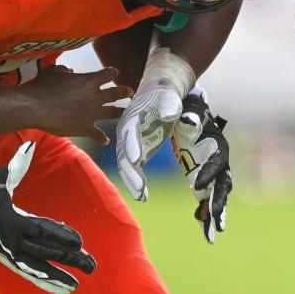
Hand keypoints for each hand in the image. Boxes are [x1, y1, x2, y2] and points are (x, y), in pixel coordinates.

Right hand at [0, 141, 95, 293]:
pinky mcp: (2, 258)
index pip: (41, 231)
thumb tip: (30, 144)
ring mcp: (5, 252)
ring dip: (56, 278)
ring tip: (76, 287)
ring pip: (35, 268)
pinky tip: (57, 288)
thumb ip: (17, 164)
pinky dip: (41, 281)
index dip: (61, 237)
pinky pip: (25, 272)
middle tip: (92, 267)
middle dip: (69, 260)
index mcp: (10, 220)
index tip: (81, 243)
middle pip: (44, 253)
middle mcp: (9, 241)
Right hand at [27, 65, 130, 144]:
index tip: (114, 73)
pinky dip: (102, 138)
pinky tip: (105, 141)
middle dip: (124, 92)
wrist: (36, 108)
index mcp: (89, 81)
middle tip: (129, 92)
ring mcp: (92, 114)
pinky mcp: (86, 128)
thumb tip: (71, 71)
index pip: (108, 74)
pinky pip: (98, 135)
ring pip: (113, 113)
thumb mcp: (54, 71)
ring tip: (125, 112)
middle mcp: (95, 97)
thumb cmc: (43, 87)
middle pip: (116, 93)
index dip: (111, 73)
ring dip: (120, 112)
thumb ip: (65, 70)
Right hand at [116, 78, 184, 201]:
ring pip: (128, 166)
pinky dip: (138, 182)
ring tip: (141, 196)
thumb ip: (168, 106)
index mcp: (131, 118)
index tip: (136, 160)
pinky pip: (135, 170)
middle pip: (125, 154)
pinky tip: (143, 196)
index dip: (132, 146)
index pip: (130, 133)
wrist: (158, 97)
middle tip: (139, 187)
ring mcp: (131, 144)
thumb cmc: (164, 96)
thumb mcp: (168, 98)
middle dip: (131, 171)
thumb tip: (169, 114)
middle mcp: (126, 133)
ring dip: (133, 181)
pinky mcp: (137, 152)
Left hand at [171, 92, 231, 243]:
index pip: (216, 163)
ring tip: (211, 235)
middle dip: (219, 204)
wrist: (192, 117)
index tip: (197, 187)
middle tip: (216, 222)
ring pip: (217, 198)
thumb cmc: (190, 114)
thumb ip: (189, 118)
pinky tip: (204, 231)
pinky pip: (207, 201)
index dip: (209, 174)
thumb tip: (188, 119)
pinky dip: (205, 215)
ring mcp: (213, 175)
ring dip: (215, 215)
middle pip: (222, 186)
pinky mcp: (204, 181)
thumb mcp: (189, 113)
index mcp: (217, 146)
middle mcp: (219, 163)